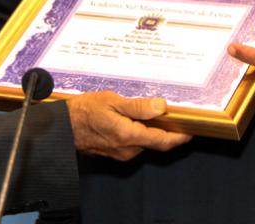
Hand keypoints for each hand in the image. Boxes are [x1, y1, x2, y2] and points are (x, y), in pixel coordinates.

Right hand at [65, 91, 190, 160]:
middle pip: (155, 142)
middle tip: (172, 114)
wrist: (63, 127)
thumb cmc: (84, 111)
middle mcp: (128, 149)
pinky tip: (134, 119)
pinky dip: (139, 133)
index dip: (180, 136)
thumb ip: (138, 106)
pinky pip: (133, 144)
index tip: (191, 129)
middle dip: (165, 130)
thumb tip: (161, 107)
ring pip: (144, 142)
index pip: (163, 141)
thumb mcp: (112, 101)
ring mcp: (121, 153)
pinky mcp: (115, 153)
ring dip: (150, 130)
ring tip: (150, 112)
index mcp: (129, 136)